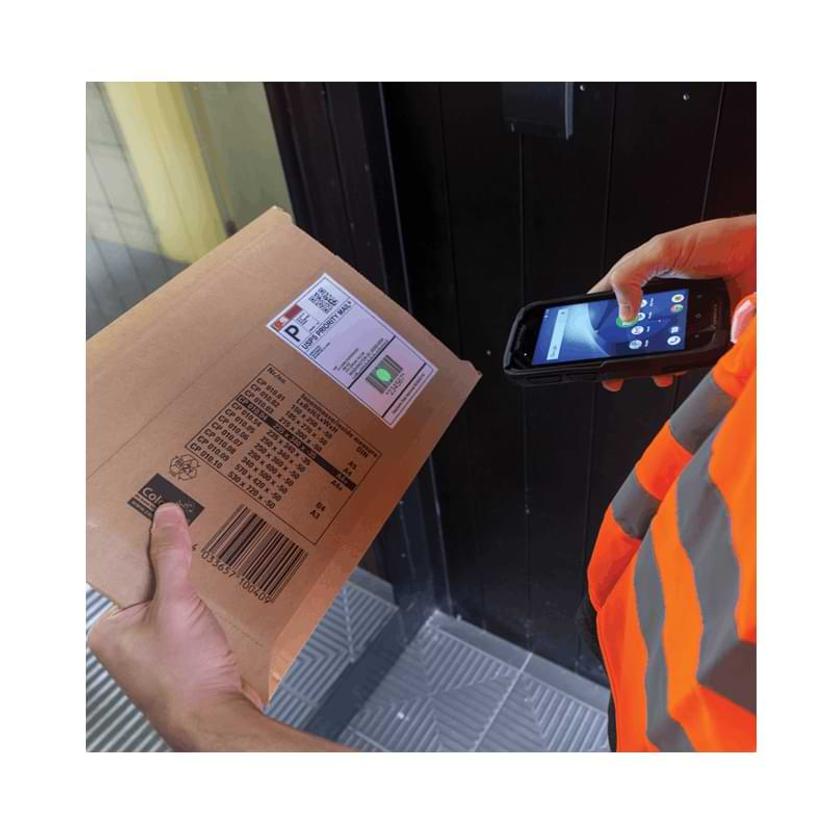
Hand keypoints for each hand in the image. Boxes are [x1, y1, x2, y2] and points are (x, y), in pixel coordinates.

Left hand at [88, 503, 345, 751]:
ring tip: (218, 554)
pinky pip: (198, 616)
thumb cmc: (186, 675)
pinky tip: (229, 586)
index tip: (168, 518)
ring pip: (180, 599)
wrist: (218, 719)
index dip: (148, 545)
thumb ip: (170, 558)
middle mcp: (130, 639)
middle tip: (199, 530)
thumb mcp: (177, 605)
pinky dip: (213, 602)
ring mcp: (160, 648)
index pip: (128, 573)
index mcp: (111, 628)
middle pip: (157, 583)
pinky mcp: (187, 654)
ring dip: (201, 582)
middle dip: (180, 562)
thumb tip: (166, 515)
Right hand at [589, 215, 755, 391]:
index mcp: (646, 277)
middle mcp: (664, 300)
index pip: (612, 300)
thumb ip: (633, 272)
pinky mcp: (708, 334)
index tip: (589, 338)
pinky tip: (672, 367)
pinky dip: (678, 365)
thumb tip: (621, 309)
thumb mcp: (665, 248)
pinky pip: (687, 356)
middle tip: (612, 368)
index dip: (597, 320)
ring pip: (658, 348)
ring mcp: (685, 319)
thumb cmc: (722, 239)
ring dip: (648, 363)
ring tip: (643, 369)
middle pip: (632, 331)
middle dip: (620, 352)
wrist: (766, 252)